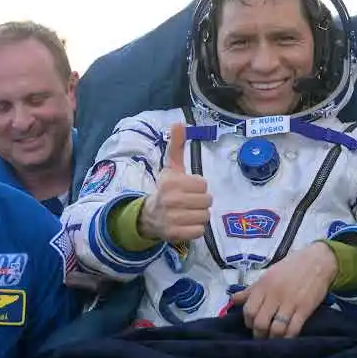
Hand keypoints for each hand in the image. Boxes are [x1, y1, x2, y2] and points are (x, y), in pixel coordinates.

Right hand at [137, 123, 211, 241]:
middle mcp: (170, 200)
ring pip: (205, 216)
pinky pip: (200, 231)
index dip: (198, 187)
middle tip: (187, 203)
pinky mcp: (175, 234)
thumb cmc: (166, 190)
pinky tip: (185, 225)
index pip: (203, 184)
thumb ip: (177, 146)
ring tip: (186, 213)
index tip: (186, 189)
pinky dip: (195, 229)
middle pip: (207, 200)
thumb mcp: (171, 168)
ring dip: (199, 215)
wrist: (149, 217)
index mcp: (171, 182)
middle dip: (200, 202)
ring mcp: (172, 218)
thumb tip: (179, 122)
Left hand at [231, 242, 337, 338]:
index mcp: (263, 286)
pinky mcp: (305, 309)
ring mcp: (290, 303)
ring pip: (276, 329)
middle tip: (262, 336)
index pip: (248, 311)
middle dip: (259, 334)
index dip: (248, 322)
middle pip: (260, 323)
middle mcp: (274, 295)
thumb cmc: (291, 267)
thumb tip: (234, 300)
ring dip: (273, 338)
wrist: (318, 261)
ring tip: (273, 339)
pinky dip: (288, 338)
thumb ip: (251, 290)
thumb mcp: (268, 275)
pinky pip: (293, 329)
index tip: (252, 325)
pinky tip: (286, 339)